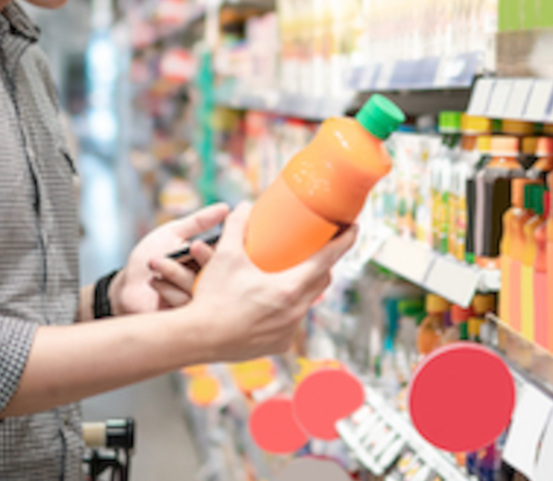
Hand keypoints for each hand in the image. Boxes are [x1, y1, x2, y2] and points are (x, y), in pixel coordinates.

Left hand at [112, 203, 229, 315]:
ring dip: (175, 272)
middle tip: (188, 248)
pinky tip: (153, 282)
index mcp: (208, 259)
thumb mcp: (173, 232)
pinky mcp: (185, 314)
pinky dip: (167, 290)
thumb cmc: (150, 255)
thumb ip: (198, 221)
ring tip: (155, 261)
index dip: (219, 247)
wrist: (127, 285)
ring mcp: (198, 298)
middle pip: (217, 271)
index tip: (200, 241)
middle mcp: (207, 280)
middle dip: (202, 258)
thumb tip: (226, 207)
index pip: (224, 254)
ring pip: (200, 286)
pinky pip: (185, 303)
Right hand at [185, 202, 358, 361]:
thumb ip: (237, 227)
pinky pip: (292, 322)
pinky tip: (275, 303)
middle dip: (324, 263)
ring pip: (306, 303)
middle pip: (321, 281)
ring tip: (292, 273)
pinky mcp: (279, 345)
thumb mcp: (225, 256)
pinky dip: (288, 309)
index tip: (354, 229)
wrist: (197, 338)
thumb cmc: (213, 297)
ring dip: (304, 287)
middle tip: (319, 248)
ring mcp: (289, 331)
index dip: (344, 242)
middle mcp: (295, 312)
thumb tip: (243, 206)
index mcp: (289, 288)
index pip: (327, 260)